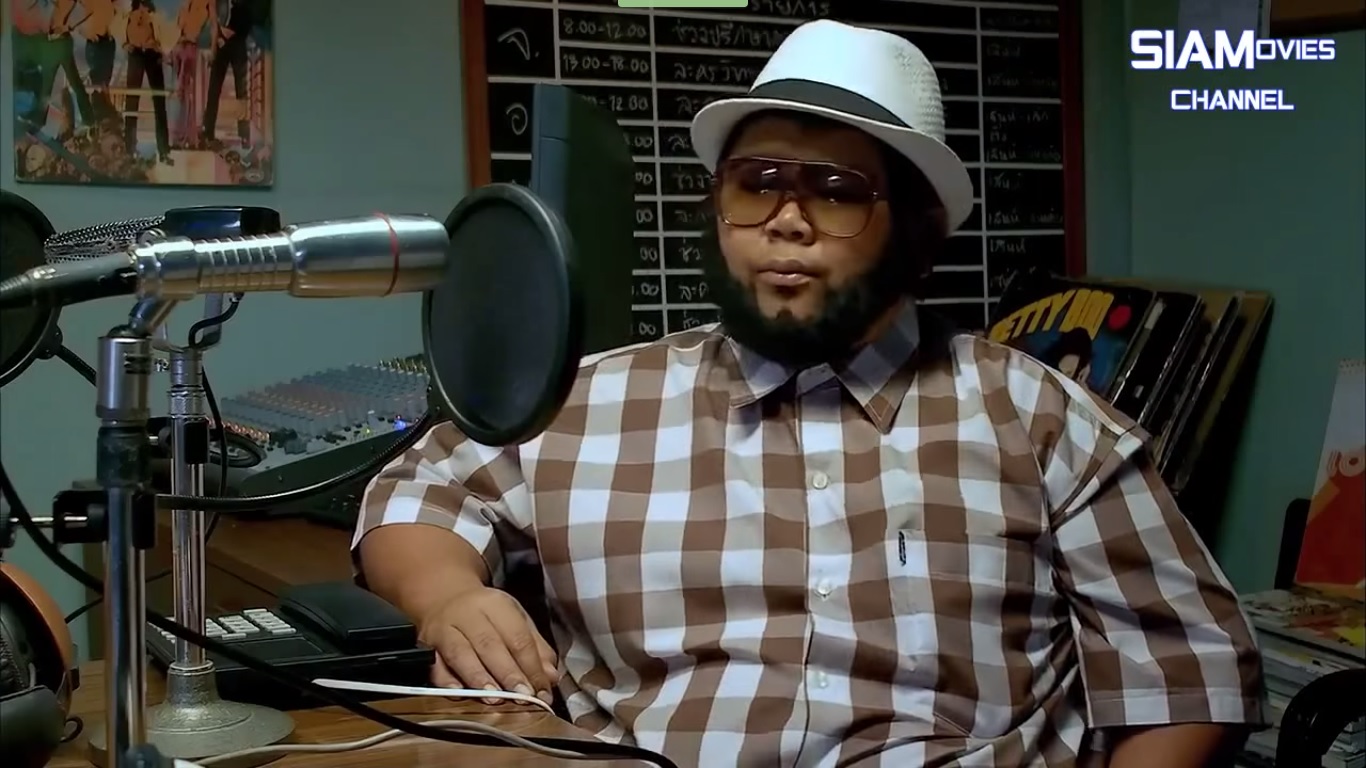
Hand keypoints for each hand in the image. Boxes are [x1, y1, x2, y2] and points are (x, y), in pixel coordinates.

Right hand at [418, 586, 558, 705]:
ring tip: (494, 698)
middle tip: (522, 696)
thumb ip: (536, 648)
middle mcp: (468, 614)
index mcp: (496, 604)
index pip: (517, 636)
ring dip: (478, 678)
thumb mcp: (515, 619)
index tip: (541, 690)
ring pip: (460, 654)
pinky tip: (460, 693)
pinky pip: (434, 665)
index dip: (531, 665)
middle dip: (507, 673)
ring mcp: (444, 629)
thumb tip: (550, 678)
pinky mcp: (426, 646)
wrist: (443, 597)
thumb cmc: (486, 614)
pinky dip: (446, 681)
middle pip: (489, 645)